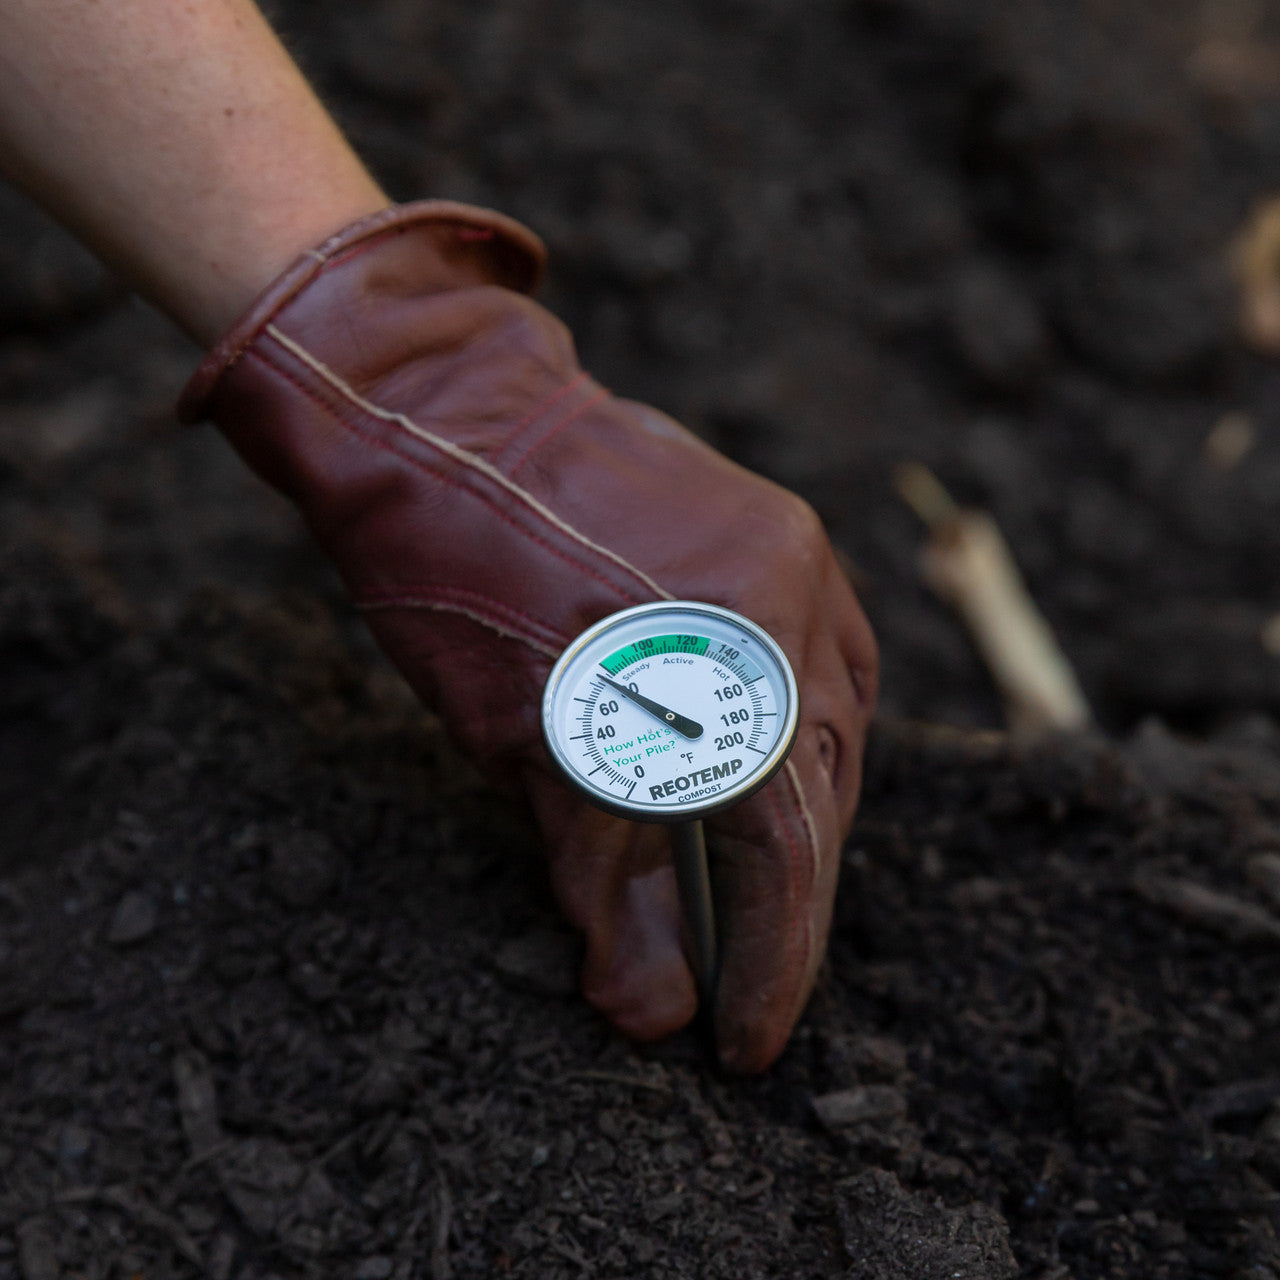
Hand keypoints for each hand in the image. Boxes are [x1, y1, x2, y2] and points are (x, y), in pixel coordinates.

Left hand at [180, 201, 877, 1071]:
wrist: (441, 416)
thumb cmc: (456, 578)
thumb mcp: (518, 743)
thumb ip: (602, 878)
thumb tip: (651, 1013)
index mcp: (728, 666)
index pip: (782, 849)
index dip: (771, 961)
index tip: (746, 1042)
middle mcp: (793, 608)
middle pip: (821, 792)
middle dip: (789, 898)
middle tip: (749, 976)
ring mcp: (800, 558)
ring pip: (835, 728)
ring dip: (800, 815)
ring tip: (756, 884)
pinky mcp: (786, 530)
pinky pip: (825, 658)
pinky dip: (797, 732)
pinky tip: (763, 762)